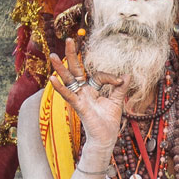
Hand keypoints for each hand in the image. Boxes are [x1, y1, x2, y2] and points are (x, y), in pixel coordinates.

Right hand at [47, 39, 125, 153]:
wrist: (106, 138)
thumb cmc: (108, 122)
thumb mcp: (116, 102)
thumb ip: (120, 88)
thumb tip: (127, 75)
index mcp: (91, 89)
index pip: (97, 75)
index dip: (110, 77)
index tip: (120, 81)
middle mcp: (83, 91)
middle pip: (75, 70)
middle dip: (72, 55)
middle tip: (68, 39)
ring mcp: (79, 98)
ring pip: (68, 80)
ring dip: (60, 68)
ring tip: (52, 55)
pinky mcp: (79, 107)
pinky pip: (68, 95)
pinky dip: (60, 88)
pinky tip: (52, 79)